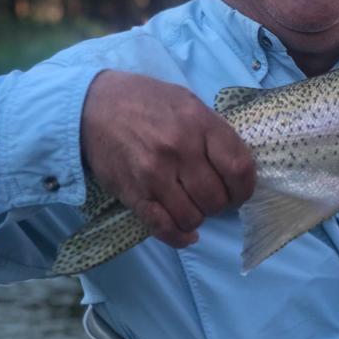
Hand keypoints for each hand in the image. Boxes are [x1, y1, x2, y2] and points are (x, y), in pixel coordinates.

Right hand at [80, 70, 255, 248]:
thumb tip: (236, 167)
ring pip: (193, 217)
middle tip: (212, 197)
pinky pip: (164, 227)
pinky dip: (179, 236)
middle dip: (220, 205)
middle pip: (217, 198)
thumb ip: (213, 132)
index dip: (244, 188)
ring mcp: (155, 174)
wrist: (93, 105)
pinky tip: (186, 233)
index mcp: (200, 124)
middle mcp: (180, 149)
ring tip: (192, 205)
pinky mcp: (133, 193)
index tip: (238, 191)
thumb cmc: (146, 101)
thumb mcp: (188, 102)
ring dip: (198, 217)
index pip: (239, 169)